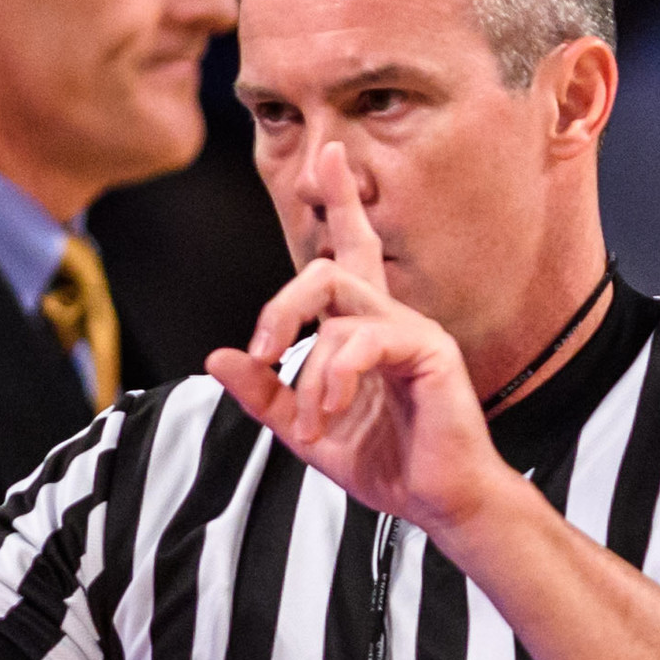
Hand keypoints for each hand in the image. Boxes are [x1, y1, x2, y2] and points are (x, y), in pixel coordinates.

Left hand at [205, 144, 509, 543]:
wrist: (441, 503)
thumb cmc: (389, 466)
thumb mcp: (308, 431)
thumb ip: (265, 395)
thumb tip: (218, 357)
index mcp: (367, 330)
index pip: (351, 252)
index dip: (341, 202)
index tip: (329, 156)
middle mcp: (391, 318)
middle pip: (330, 267)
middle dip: (282, 306)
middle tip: (265, 354)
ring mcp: (414, 330)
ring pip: (338, 308)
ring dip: (310, 371)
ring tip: (312, 422)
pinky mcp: (430, 350)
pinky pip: (363, 340)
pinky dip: (335, 378)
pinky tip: (331, 414)